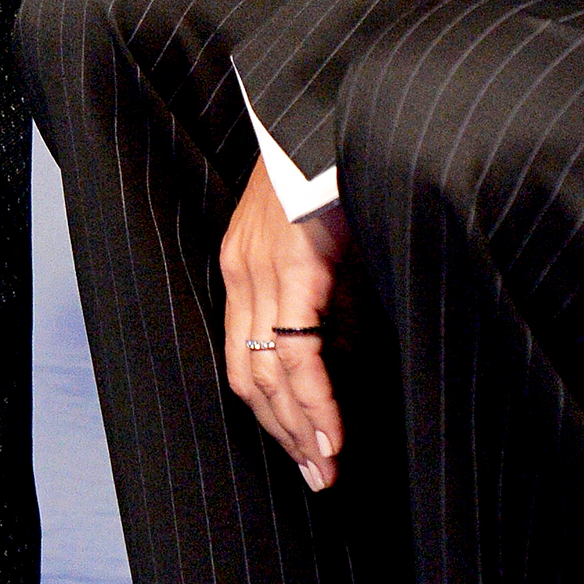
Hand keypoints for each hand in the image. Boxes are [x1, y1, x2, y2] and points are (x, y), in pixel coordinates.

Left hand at [219, 156, 349, 489]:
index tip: (302, 450)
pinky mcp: (293, 265)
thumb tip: (341, 343)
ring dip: (300, 430)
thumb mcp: (315, 231)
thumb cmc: (328, 164)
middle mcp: (242, 270)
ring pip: (269, 374)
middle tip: (318, 477)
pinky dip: (315, 402)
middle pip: (248, 377)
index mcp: (243, 262)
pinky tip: (332, 434)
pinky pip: (297, 353)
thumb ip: (319, 285)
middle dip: (284, 434)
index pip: (242, 358)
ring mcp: (261, 268)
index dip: (271, 412)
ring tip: (327, 470)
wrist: (321, 107)